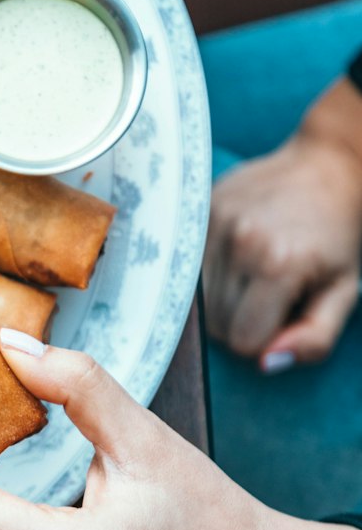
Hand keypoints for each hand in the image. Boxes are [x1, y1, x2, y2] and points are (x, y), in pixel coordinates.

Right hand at [204, 81, 361, 369]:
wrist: (327, 166)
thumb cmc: (338, 234)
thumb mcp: (344, 290)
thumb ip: (314, 336)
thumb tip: (267, 364)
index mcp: (279, 265)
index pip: (244, 342)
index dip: (264, 339)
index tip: (282, 315)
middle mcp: (239, 242)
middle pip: (215, 323)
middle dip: (240, 320)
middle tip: (268, 294)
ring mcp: (213, 223)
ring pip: (194, 299)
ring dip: (219, 297)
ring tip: (250, 273)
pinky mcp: (198, 211)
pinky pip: (185, 268)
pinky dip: (205, 273)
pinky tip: (232, 256)